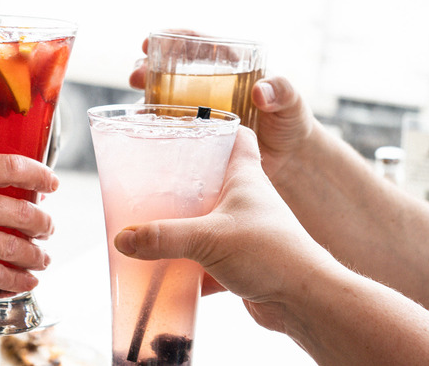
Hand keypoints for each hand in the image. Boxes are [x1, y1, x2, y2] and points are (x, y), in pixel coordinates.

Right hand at [0, 154, 58, 298]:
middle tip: (49, 228)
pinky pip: (1, 274)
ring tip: (43, 258)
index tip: (53, 183)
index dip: (40, 174)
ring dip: (38, 255)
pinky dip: (19, 280)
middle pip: (23, 211)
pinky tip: (28, 281)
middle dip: (44, 223)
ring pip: (18, 246)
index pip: (11, 165)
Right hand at [113, 127, 334, 330]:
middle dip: (182, 181)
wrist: (305, 301)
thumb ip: (163, 237)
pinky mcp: (240, 263)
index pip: (236, 137)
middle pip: (211, 180)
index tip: (185, 126)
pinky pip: (205, 260)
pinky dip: (186, 268)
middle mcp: (245, 200)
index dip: (215, 126)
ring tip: (149, 226)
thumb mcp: (209, 238)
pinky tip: (164, 273)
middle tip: (150, 181)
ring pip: (205, 221)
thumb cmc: (273, 253)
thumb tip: (124, 239)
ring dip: (181, 226)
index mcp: (244, 177)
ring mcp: (243, 232)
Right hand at [129, 32, 317, 180]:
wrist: (289, 159)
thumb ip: (281, 91)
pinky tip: (142, 133)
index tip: (152, 41)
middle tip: (136, 74)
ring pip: (161, 99)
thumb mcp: (290, 101)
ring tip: (135, 106)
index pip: (194, 44)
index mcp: (226, 67)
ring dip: (143, 98)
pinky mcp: (194, 138)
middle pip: (167, 70)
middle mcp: (205, 87)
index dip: (171, 39)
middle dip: (146, 68)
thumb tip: (261, 91)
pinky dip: (152, 129)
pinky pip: (167, 130)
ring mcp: (197, 113)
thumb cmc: (290, 121)